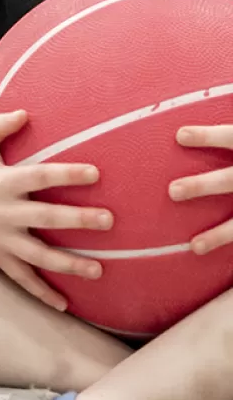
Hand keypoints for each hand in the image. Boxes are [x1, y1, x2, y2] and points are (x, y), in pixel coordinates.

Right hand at [0, 110, 111, 311]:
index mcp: (2, 182)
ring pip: (39, 255)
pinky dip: (41, 293)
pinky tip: (65, 304)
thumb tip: (25, 112)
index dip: (66, 175)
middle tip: (109, 220)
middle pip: (45, 218)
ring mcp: (2, 239)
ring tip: (99, 269)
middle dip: (77, 220)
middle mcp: (4, 213)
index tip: (95, 172)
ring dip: (68, 264)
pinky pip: (22, 279)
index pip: (39, 176)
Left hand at [170, 126, 232, 253]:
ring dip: (221, 235)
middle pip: (231, 180)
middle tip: (172, 191)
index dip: (209, 136)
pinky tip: (229, 268)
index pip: (232, 138)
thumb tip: (189, 130)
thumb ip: (232, 140)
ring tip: (195, 247)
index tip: (180, 135)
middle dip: (203, 186)